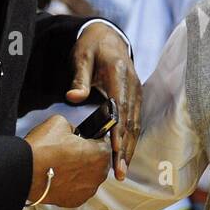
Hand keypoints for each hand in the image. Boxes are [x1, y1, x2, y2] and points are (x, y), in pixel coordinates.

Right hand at [24, 114, 111, 207]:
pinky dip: (72, 184)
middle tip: (70, 152)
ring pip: (89, 177)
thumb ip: (73, 127)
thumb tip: (73, 133)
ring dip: (81, 171)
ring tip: (63, 166)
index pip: (104, 143)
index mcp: (101, 154)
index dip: (93, 140)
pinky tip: (60, 178)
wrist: (25, 173)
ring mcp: (88, 190)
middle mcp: (99, 175)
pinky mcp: (76, 201)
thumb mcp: (60, 122)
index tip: (83, 140)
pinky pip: (79, 189)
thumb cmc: (43, 148)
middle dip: (89, 156)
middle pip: (99, 162)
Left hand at [66, 21, 140, 179]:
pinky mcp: (135, 100)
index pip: (121, 107)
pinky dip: (129, 141)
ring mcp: (136, 93)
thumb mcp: (81, 56)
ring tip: (122, 171)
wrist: (108, 37)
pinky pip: (134, 123)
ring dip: (129, 149)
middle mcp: (133, 86)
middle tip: (120, 171)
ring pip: (135, 126)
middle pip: (131, 122)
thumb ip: (79, 78)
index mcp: (120, 74)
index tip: (115, 150)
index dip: (119, 130)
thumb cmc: (91, 47)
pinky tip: (124, 157)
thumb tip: (73, 98)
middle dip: (125, 148)